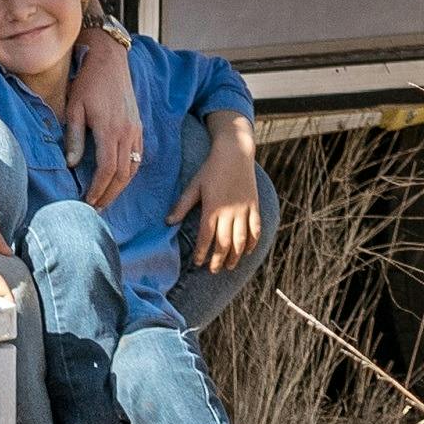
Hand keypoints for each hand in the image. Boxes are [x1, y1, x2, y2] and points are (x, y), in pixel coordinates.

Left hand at [69, 30, 145, 207]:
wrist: (109, 59)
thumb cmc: (87, 81)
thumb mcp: (74, 108)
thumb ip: (74, 138)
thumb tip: (70, 164)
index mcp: (111, 129)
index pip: (107, 169)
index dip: (98, 189)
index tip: (87, 201)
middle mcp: (127, 132)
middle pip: (123, 173)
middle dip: (109, 194)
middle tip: (96, 209)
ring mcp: (136, 129)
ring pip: (133, 167)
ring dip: (121, 186)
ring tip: (106, 199)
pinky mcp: (138, 125)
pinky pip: (138, 155)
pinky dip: (130, 171)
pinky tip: (118, 179)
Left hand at [171, 129, 264, 272]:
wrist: (235, 152)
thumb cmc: (211, 169)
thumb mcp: (194, 185)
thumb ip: (181, 205)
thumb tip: (168, 222)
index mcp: (212, 207)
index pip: (206, 237)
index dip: (202, 252)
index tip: (198, 262)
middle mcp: (229, 211)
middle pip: (224, 243)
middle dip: (218, 259)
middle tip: (213, 270)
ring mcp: (244, 209)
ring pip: (241, 240)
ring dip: (236, 256)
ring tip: (229, 266)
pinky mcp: (254, 206)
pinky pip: (256, 229)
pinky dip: (252, 242)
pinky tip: (247, 251)